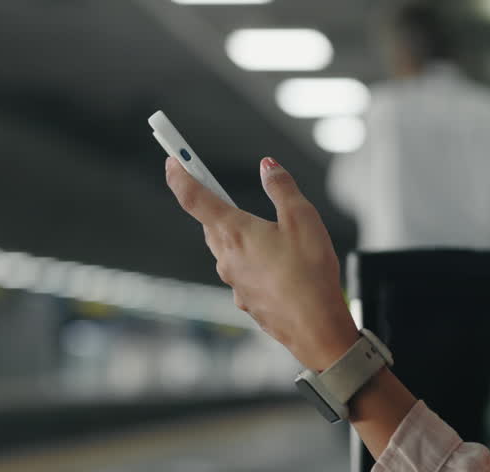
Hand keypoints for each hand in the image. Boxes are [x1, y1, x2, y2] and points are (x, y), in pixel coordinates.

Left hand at [164, 156, 358, 369]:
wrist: (316, 328)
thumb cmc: (310, 274)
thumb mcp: (303, 218)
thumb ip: (282, 188)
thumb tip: (268, 167)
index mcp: (235, 232)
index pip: (194, 198)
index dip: (180, 177)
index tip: (173, 161)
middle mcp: (227, 258)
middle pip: (211, 224)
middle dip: (215, 206)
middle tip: (222, 189)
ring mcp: (235, 282)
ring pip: (228, 249)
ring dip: (239, 235)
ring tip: (270, 233)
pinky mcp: (247, 299)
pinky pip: (243, 272)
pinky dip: (254, 261)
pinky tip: (281, 265)